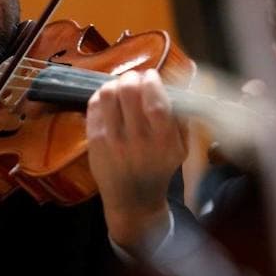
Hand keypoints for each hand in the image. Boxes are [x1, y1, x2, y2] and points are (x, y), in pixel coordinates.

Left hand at [87, 69, 187, 254]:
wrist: (132, 198)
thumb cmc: (159, 168)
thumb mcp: (181, 149)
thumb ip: (181, 119)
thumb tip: (174, 85)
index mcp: (163, 140)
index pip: (155, 102)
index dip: (152, 81)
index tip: (152, 76)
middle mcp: (137, 139)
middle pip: (129, 91)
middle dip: (132, 77)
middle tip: (135, 79)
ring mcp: (112, 140)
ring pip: (109, 94)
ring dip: (115, 83)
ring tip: (121, 87)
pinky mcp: (94, 140)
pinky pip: (95, 105)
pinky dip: (102, 94)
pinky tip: (109, 98)